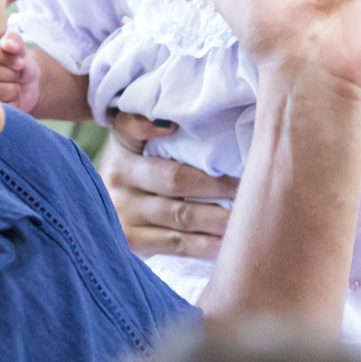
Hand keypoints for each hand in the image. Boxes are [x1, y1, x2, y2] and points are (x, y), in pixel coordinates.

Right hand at [0, 34, 40, 112]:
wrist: (28, 84)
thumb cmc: (18, 62)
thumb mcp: (19, 48)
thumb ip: (14, 41)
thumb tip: (8, 45)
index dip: (9, 60)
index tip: (19, 62)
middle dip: (12, 74)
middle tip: (14, 74)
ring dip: (14, 88)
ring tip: (12, 85)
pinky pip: (3, 107)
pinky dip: (14, 101)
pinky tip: (11, 98)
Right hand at [102, 114, 234, 257]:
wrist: (107, 219)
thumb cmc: (141, 173)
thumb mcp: (140, 145)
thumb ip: (160, 125)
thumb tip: (194, 116)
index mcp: (123, 145)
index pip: (132, 126)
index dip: (149, 125)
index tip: (175, 127)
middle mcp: (117, 176)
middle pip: (174, 178)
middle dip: (217, 184)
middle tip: (252, 185)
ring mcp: (122, 212)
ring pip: (180, 214)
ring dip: (218, 217)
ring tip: (247, 217)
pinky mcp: (131, 243)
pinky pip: (175, 244)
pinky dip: (204, 245)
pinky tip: (226, 244)